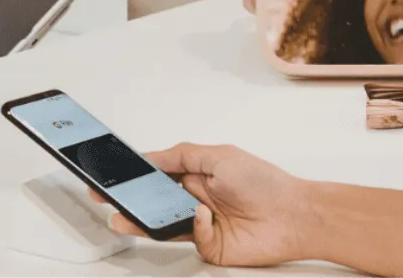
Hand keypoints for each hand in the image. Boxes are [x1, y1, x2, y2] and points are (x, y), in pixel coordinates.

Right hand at [101, 144, 318, 267]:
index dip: (135, 176)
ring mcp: (201, 225)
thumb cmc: (265, 182)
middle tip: (106, 197)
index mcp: (196, 175)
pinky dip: (194, 226)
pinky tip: (205, 215)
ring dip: (143, 221)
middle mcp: (196, 200)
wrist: (295, 216)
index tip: (112, 175)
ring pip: (163, 224)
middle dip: (130, 200)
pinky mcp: (210, 246)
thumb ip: (181, 155)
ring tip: (123, 217)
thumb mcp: (219, 155)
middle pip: (154, 202)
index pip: (157, 175)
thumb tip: (151, 155)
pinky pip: (190, 237)